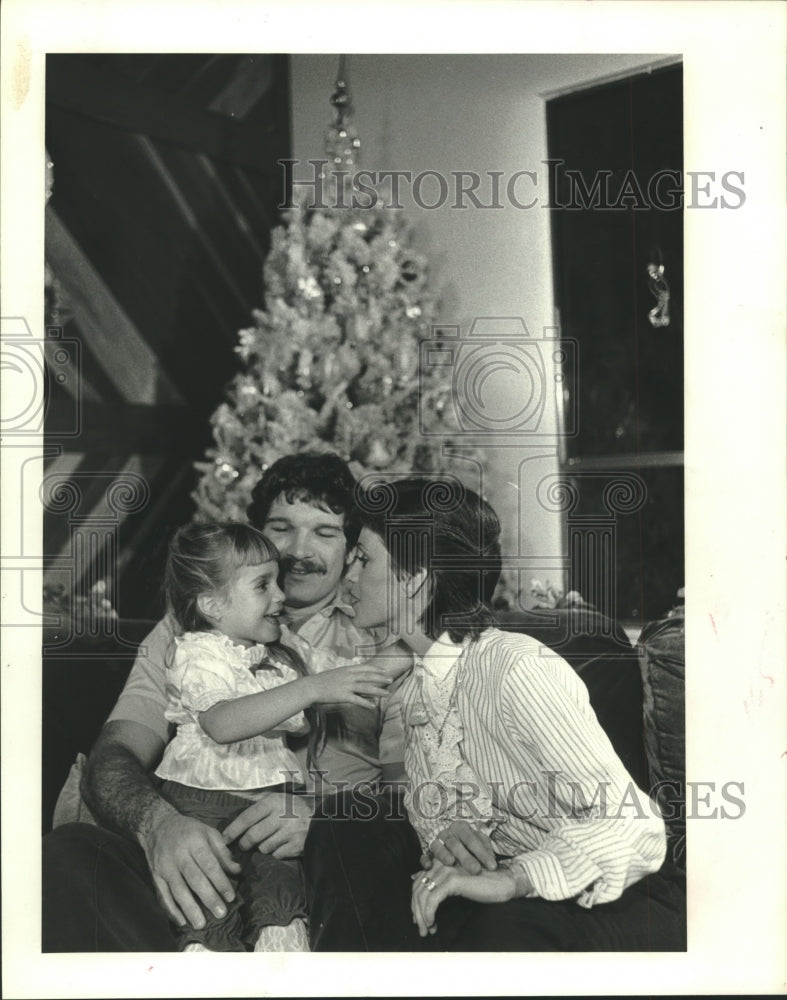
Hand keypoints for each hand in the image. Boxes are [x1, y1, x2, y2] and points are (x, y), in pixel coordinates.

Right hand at [139, 804, 240, 930]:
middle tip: (221, 914)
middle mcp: (179, 855)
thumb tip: (237, 870)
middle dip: (208, 898)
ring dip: (189, 908)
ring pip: (178, 890)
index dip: (220, 881)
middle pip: (195, 879)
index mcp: (195, 842)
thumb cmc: (188, 830)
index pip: (210, 864)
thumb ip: (222, 852)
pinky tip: (181, 921)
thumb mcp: (208, 832)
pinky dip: (171, 910)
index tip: (231, 897)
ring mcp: (165, 867)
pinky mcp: (155, 876)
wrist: (157, 826)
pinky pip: (162, 895)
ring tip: (201, 924)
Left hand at [222, 790, 313, 857]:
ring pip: (264, 847)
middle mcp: (280, 816)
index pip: (247, 817)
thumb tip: (236, 814)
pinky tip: (282, 846)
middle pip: (252, 836)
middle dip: (245, 844)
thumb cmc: (295, 808)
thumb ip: (260, 806)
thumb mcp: (279, 799)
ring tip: (269, 841)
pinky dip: (276, 853)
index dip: (233, 830)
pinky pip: (277, 855)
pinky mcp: (296, 846)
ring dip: (263, 847)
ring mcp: (289, 832)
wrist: (323, 818)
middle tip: (244, 845)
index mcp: (273, 802)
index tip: (224, 839)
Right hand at [308, 663, 390, 708]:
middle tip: (391, 680)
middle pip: (369, 677)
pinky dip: (366, 703)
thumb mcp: (336, 673)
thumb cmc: (323, 680)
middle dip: (381, 678)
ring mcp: (347, 686)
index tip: (384, 671)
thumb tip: (356, 677)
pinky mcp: (344, 696)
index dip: (376, 669)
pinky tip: (373, 706)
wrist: (312, 686)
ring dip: (378, 691)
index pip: (366, 668)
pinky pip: (358, 700)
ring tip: (387, 693)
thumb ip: (347, 674)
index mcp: (347, 669)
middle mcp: (349, 676)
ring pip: (366, 688)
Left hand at [410, 860, 516, 936]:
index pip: (418, 883)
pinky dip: (429, 913)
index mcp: (439, 862)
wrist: (502, 882)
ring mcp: (446, 870)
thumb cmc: (481, 884)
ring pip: (423, 895)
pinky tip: (432, 923)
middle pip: (418, 889)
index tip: (419, 919)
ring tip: (427, 930)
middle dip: (416, 911)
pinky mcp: (453, 880)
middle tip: (421, 929)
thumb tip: (414, 878)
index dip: (415, 903)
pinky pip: (433, 899)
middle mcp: (440, 863)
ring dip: (422, 916)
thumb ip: (437, 880)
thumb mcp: (456, 883)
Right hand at [420, 820, 497, 874]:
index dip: (482, 852)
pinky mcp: (427, 852)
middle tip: (476, 870)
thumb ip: (487, 850)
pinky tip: (429, 867)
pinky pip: (424, 855)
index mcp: (462, 828)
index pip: (472, 839)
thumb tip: (493, 862)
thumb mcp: (480, 845)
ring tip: (451, 863)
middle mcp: (448, 833)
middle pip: (455, 843)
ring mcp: (436, 841)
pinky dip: (425, 860)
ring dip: (444, 854)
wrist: (455, 847)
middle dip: (466, 857)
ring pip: (438, 846)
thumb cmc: (471, 849)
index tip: (492, 866)